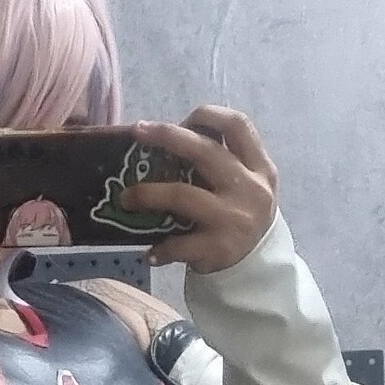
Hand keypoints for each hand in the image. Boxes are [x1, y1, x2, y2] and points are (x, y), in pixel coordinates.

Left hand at [126, 105, 278, 272]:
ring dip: (147, 194)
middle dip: (166, 135)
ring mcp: (234, 218)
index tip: (181, 120)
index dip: (207, 115)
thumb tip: (169, 139)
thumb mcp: (246, 186)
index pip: (238, 125)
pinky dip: (161, 248)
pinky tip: (151, 253)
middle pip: (204, 150)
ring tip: (125, 198)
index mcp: (259, 168)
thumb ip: (222, 163)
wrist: (259, 269)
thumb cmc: (241, 217)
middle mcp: (250, 189)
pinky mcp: (219, 248)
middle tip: (137, 132)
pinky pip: (179, 243)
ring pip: (182, 194)